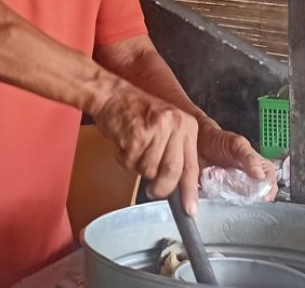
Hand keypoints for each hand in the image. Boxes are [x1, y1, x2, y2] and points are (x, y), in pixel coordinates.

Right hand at [90, 81, 200, 213]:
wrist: (112, 95)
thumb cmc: (138, 114)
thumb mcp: (168, 127)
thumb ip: (176, 153)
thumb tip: (180, 188)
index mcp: (187, 126)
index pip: (191, 165)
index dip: (189, 190)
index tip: (190, 209)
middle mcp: (175, 126)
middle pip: (171, 173)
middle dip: (161, 188)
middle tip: (152, 190)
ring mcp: (155, 130)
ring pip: (148, 171)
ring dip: (137, 166)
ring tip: (134, 147)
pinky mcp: (135, 135)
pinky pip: (130, 163)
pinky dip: (124, 159)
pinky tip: (124, 143)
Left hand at [198, 123, 277, 201]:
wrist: (197, 140)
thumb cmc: (220, 140)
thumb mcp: (237, 144)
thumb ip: (249, 157)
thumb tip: (261, 175)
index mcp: (257, 166)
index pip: (269, 181)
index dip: (269, 190)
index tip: (265, 197)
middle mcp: (247, 178)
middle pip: (255, 194)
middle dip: (250, 197)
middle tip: (243, 195)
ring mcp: (233, 186)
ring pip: (239, 199)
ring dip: (233, 196)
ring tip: (226, 187)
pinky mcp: (218, 190)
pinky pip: (221, 199)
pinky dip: (218, 195)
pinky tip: (214, 188)